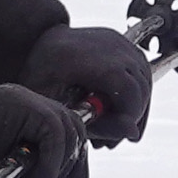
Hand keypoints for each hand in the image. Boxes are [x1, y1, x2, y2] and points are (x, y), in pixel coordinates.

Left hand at [0, 0, 150, 145]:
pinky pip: (140, 68)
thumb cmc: (39, 80)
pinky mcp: (119, 39)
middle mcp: (104, 42)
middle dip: (133, 116)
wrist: (33, 46)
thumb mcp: (59, 110)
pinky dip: (135, 92)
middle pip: (140, 83)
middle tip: (112, 139)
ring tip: (112, 127)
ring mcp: (114, 38)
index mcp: (81, 57)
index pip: (127, 87)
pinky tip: (117, 111)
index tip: (119, 137)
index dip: (130, 115)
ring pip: (145, 77)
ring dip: (136, 106)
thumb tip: (133, 133)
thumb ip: (96, 124)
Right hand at [0, 55, 92, 177]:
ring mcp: (28, 101)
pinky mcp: (24, 104)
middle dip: (68, 175)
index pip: (69, 139)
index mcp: (28, 120)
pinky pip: (54, 137)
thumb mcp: (1, 174)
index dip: (74, 168)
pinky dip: (48, 170)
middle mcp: (33, 106)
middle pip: (75, 135)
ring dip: (54, 177)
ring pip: (68, 135)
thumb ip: (30, 177)